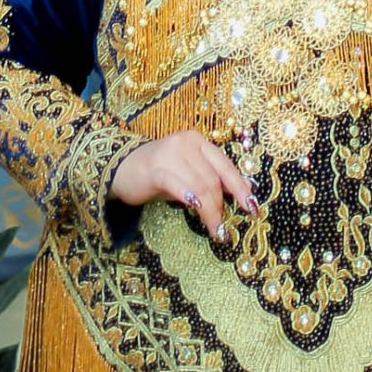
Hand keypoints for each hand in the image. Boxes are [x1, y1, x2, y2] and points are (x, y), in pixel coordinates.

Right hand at [109, 131, 257, 242]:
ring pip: (200, 186)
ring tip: (214, 229)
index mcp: (198, 141)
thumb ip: (207, 180)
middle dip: (221, 207)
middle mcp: (187, 143)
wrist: (119, 168)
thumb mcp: (186, 172)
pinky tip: (196, 208)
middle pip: (213, 180)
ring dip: (210, 212)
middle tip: (222, 229)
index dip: (241, 188)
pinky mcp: (155, 169)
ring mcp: (170, 153)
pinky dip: (189, 197)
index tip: (252, 208)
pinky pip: (177, 184)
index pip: (225, 166)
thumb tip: (235, 197)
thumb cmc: (157, 173)